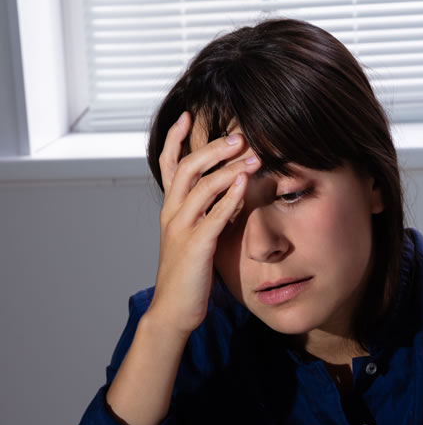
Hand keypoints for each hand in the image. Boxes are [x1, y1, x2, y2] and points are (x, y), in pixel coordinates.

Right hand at [147, 111, 260, 335]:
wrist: (173, 310)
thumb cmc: (188, 276)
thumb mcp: (196, 239)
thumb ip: (209, 215)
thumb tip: (231, 196)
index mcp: (171, 210)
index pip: (168, 164)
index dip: (176, 138)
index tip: (189, 115)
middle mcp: (172, 214)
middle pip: (187, 167)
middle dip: (213, 147)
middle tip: (238, 134)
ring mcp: (182, 229)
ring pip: (201, 186)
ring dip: (228, 168)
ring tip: (252, 155)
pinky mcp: (196, 247)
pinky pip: (213, 215)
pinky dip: (229, 197)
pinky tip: (244, 184)